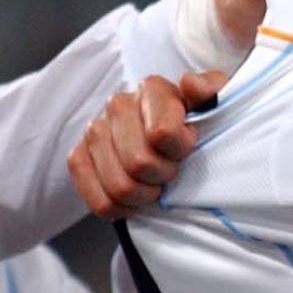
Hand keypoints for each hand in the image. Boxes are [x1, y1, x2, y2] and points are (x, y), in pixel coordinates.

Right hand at [67, 70, 226, 218]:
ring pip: (120, 186)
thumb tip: (189, 83)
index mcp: (151, 88)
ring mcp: (94, 131)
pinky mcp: (78, 157)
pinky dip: (122, 208)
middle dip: (163, 174)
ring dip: (145, 194)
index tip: (186, 147)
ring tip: (154, 182)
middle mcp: (117, 104)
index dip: (180, 150)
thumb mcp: (214, 103)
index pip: (162, 133)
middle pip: (139, 163)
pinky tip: (135, 197)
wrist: (168, 135)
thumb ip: (211, 89)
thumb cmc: (194, 122)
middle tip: (171, 169)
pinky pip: (99, 202)